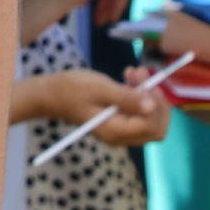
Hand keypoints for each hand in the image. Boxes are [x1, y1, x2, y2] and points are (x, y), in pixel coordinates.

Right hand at [21, 69, 168, 145]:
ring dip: (147, 94)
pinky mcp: (120, 123)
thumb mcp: (101, 89)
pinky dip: (139, 96)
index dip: (156, 106)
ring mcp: (121, 132)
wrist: (53, 94)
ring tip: (133, 72)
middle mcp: (122, 137)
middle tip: (143, 76)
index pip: (152, 127)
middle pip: (156, 127)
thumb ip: (127, 98)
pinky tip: (128, 79)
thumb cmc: (72, 89)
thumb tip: (153, 106)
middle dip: (156, 100)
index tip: (145, 82)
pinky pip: (138, 114)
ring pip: (149, 119)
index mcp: (117, 132)